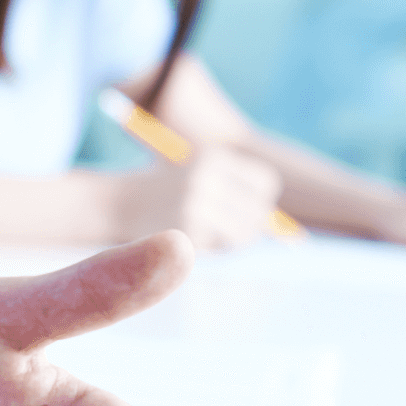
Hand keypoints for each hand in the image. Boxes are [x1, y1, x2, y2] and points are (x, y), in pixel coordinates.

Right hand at [114, 147, 282, 249]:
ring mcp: (194, 205)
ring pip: (242, 235)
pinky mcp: (184, 231)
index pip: (266, 183)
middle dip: (249, 226)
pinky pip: (216, 248)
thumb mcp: (203, 177)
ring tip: (209, 235)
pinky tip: (186, 238)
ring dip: (231, 241)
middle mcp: (206, 177)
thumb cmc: (168, 192)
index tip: (246, 208)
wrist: (117, 203)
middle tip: (228, 231)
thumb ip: (240, 197)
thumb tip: (287, 233)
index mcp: (214, 157)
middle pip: (258, 212)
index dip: (260, 200)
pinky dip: (207, 248)